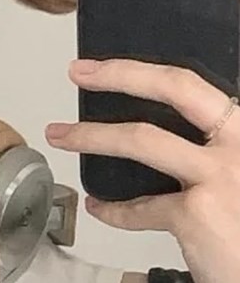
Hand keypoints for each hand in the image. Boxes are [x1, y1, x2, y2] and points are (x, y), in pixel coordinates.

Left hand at [45, 58, 239, 282]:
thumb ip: (213, 153)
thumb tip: (160, 133)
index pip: (195, 86)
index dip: (143, 70)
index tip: (102, 66)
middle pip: (177, 89)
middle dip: (120, 75)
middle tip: (77, 72)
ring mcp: (222, 178)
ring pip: (143, 140)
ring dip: (91, 135)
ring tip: (59, 135)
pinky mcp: (198, 216)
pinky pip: (140, 207)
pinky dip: (114, 209)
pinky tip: (99, 209)